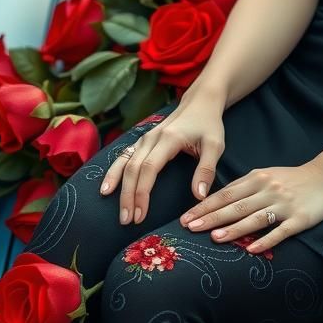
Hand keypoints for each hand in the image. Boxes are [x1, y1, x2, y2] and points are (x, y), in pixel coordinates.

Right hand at [99, 92, 225, 224]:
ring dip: (117, 185)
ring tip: (111, 207)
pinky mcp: (142, 140)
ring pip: (124, 162)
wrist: (200, 101)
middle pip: (133, 169)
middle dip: (127, 196)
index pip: (149, 168)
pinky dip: (113, 172)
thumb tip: (199, 196)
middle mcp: (152, 137)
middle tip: (126, 220)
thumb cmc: (209, 124)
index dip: (142, 193)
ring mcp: (145, 138)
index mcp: (169, 139)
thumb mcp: (215, 145)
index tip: (140, 215)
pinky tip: (106, 188)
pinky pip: (123, 156)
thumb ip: (207, 169)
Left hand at [179, 161, 322, 253]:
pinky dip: (265, 240)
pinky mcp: (300, 219)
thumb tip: (216, 201)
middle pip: (236, 206)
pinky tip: (251, 249)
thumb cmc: (292, 178)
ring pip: (255, 218)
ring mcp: (284, 205)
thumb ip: (244, 187)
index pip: (226, 193)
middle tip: (190, 228)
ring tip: (214, 239)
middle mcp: (269, 190)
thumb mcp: (266, 174)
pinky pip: (280, 231)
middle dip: (211, 218)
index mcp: (258, 178)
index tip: (186, 217)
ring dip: (233, 229)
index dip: (205, 206)